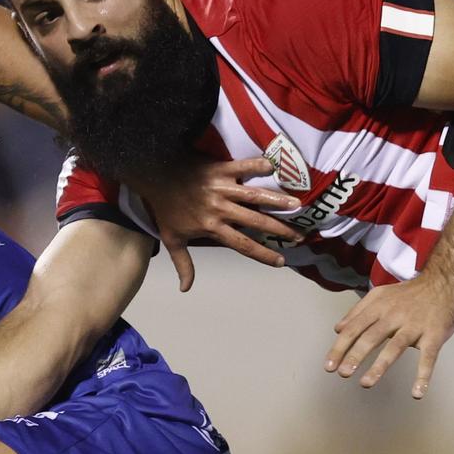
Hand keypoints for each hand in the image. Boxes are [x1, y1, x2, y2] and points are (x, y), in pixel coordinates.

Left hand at [141, 157, 303, 291]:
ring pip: (254, 195)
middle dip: (279, 229)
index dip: (262, 254)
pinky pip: (242, 166)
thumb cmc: (165, 208)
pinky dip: (257, 165)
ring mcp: (222, 188)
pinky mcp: (220, 169)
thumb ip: (183, 264)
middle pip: (255, 221)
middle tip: (299, 236)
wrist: (154, 176)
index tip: (280, 261)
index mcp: (212, 227)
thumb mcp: (172, 239)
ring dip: (276, 200)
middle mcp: (221, 209)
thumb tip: (185, 288)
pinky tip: (273, 166)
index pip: (242, 245)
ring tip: (297, 204)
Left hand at [325, 275, 453, 398]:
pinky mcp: (435, 335)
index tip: (329, 366)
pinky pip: (428, 357)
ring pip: (395, 347)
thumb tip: (338, 329)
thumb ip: (359, 311)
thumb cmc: (411, 294)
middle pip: (371, 336)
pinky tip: (417, 392)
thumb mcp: (382, 295)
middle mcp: (395, 315)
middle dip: (355, 355)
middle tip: (343, 373)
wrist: (446, 282)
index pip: (355, 328)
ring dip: (380, 366)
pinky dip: (423, 375)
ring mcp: (416, 325)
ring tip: (366, 383)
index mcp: (380, 306)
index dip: (340, 347)